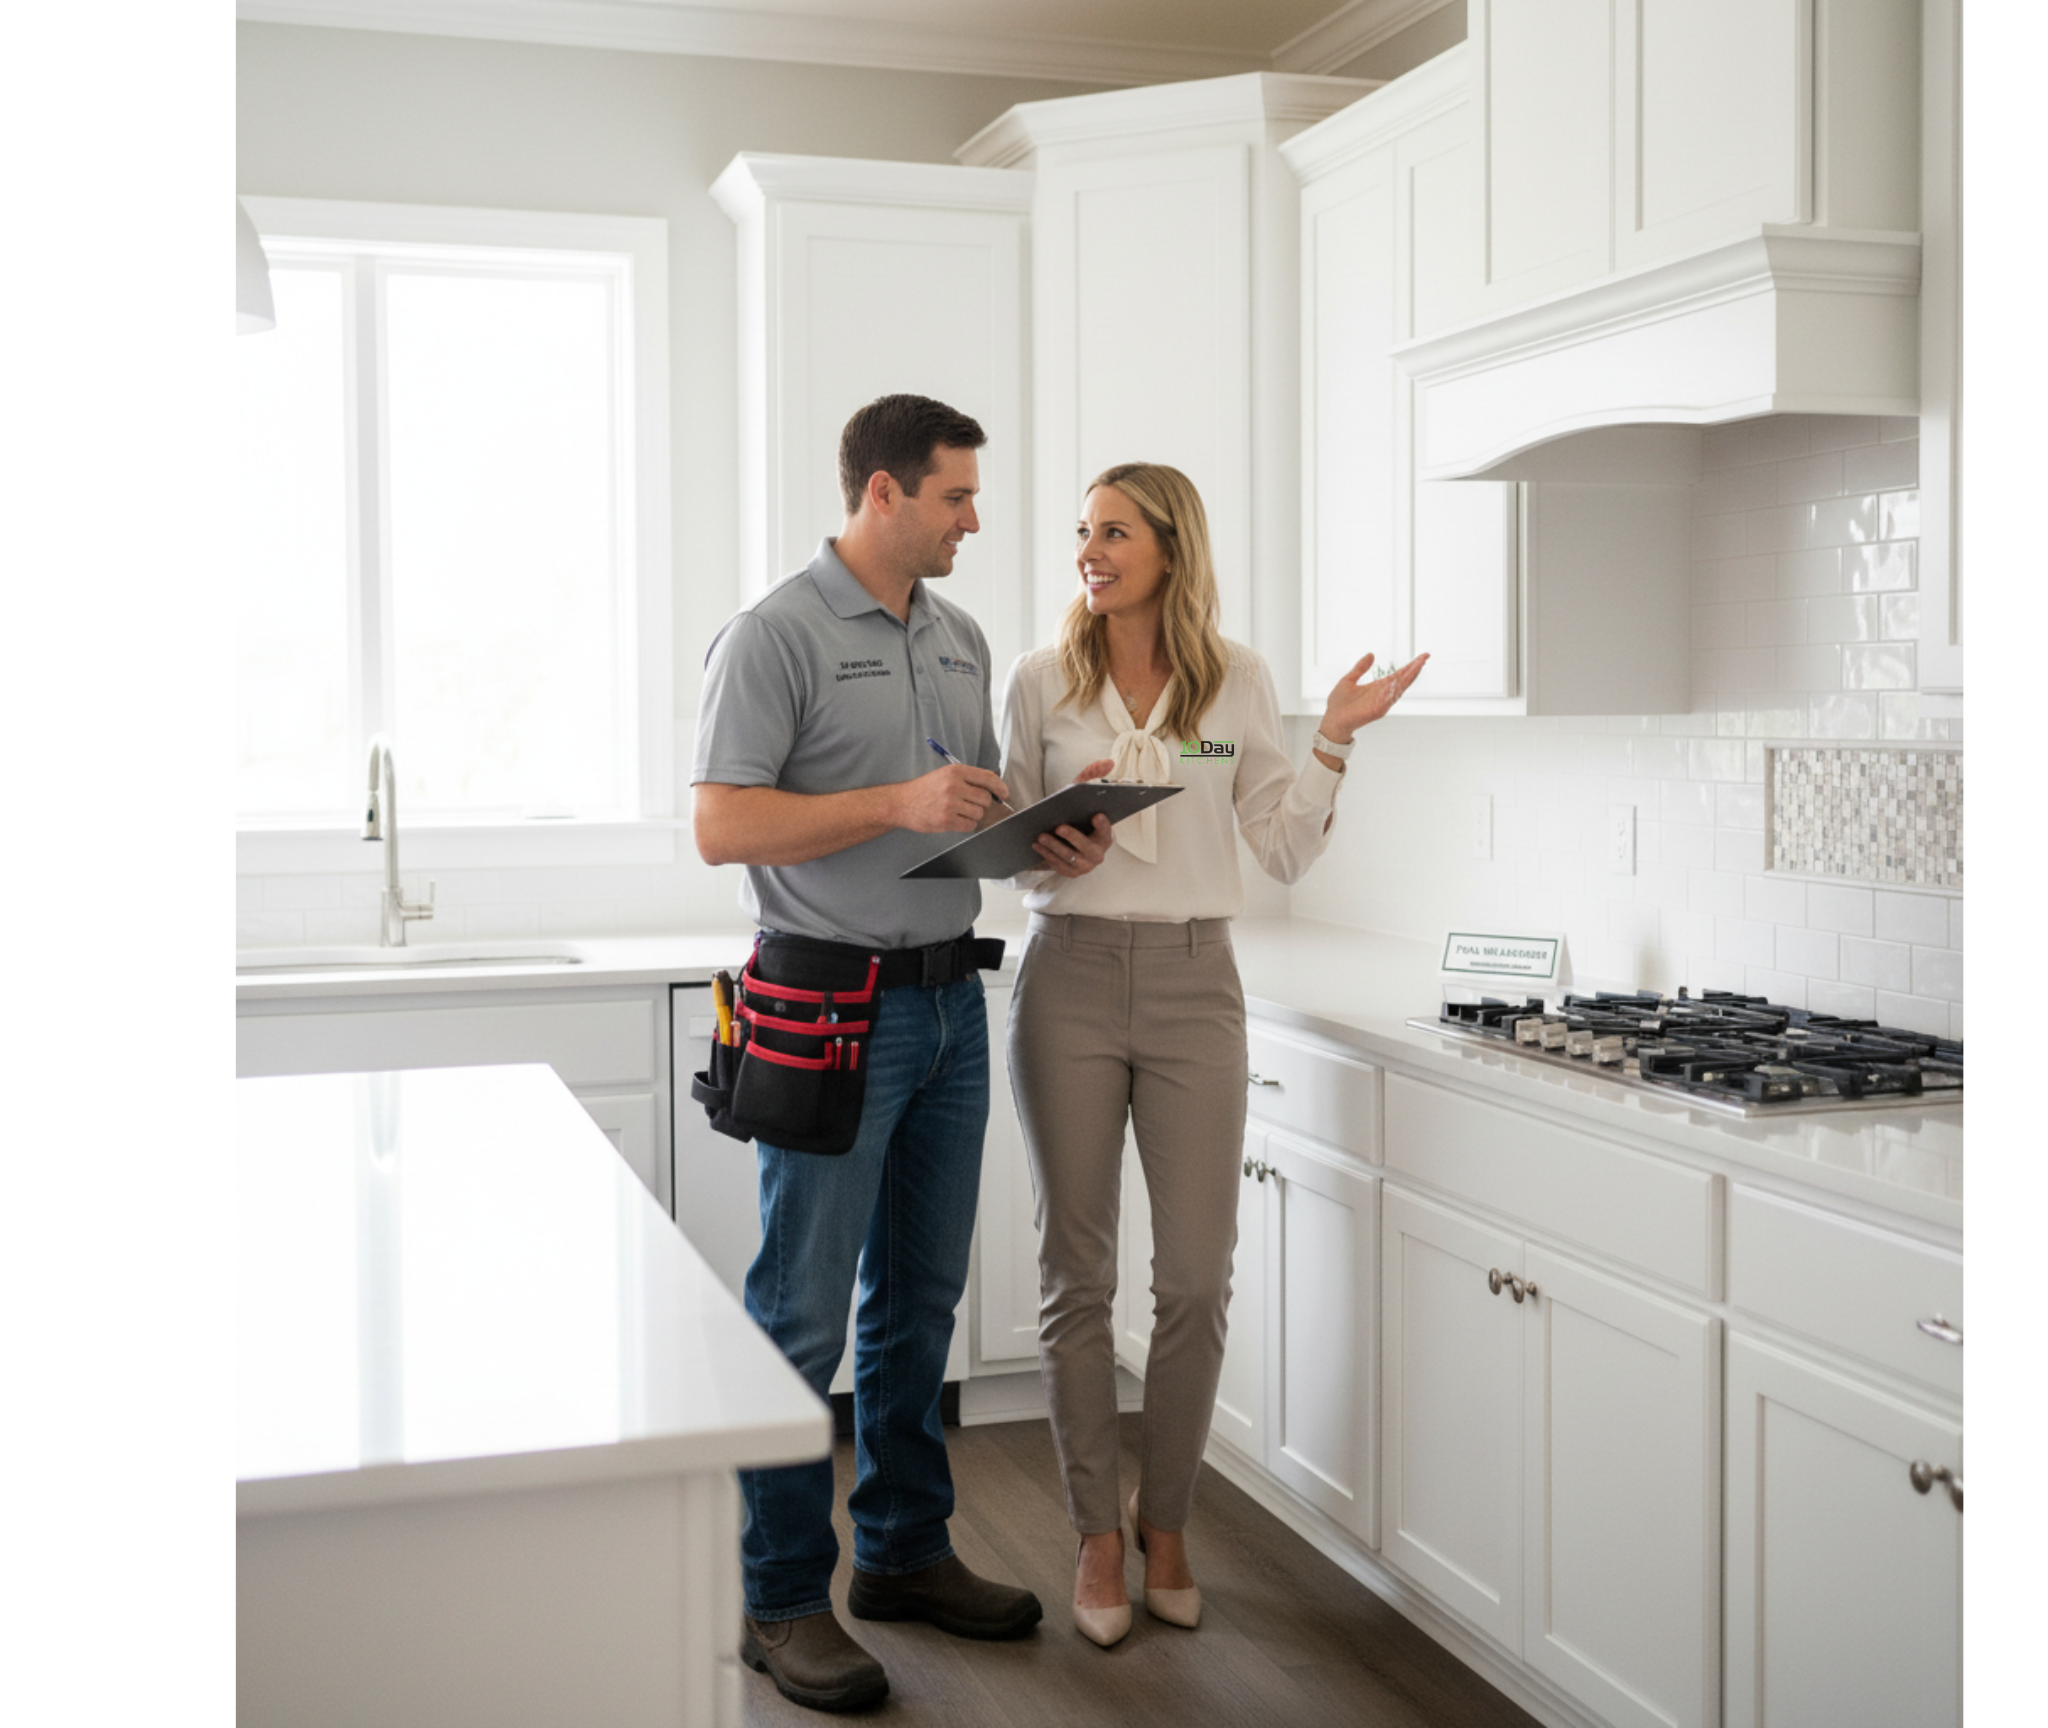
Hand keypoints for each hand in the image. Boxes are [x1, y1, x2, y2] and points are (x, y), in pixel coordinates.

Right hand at [897, 762, 1010, 833]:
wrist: (902, 802)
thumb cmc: (925, 789)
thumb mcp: (945, 775)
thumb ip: (967, 779)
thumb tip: (992, 788)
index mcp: (956, 771)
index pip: (987, 778)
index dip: (1000, 787)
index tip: (1004, 793)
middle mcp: (954, 786)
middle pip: (985, 798)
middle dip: (981, 803)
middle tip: (969, 804)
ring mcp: (950, 804)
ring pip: (978, 813)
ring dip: (973, 815)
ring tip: (958, 811)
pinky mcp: (946, 820)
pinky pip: (969, 825)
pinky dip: (966, 824)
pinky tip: (955, 819)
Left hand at [1031, 759, 1114, 876]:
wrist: (1062, 838)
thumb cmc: (1074, 814)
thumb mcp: (1080, 794)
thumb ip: (1092, 776)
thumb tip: (1108, 762)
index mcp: (1104, 835)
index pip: (1107, 831)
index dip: (1103, 824)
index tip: (1096, 815)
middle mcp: (1098, 853)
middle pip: (1088, 848)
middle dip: (1074, 837)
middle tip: (1059, 826)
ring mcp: (1086, 865)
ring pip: (1072, 858)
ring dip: (1056, 847)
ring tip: (1041, 836)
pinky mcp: (1072, 873)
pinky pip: (1060, 866)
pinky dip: (1048, 856)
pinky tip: (1037, 845)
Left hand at [1317, 652, 1428, 745]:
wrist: (1332, 721)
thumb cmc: (1339, 703)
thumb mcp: (1349, 679)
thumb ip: (1360, 668)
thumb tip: (1371, 654)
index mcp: (1378, 687)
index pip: (1398, 675)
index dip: (1410, 667)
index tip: (1422, 657)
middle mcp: (1383, 695)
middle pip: (1402, 681)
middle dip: (1414, 669)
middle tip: (1424, 657)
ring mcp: (1381, 703)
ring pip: (1398, 689)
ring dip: (1408, 677)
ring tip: (1418, 666)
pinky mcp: (1376, 711)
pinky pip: (1388, 699)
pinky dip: (1395, 691)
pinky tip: (1401, 681)